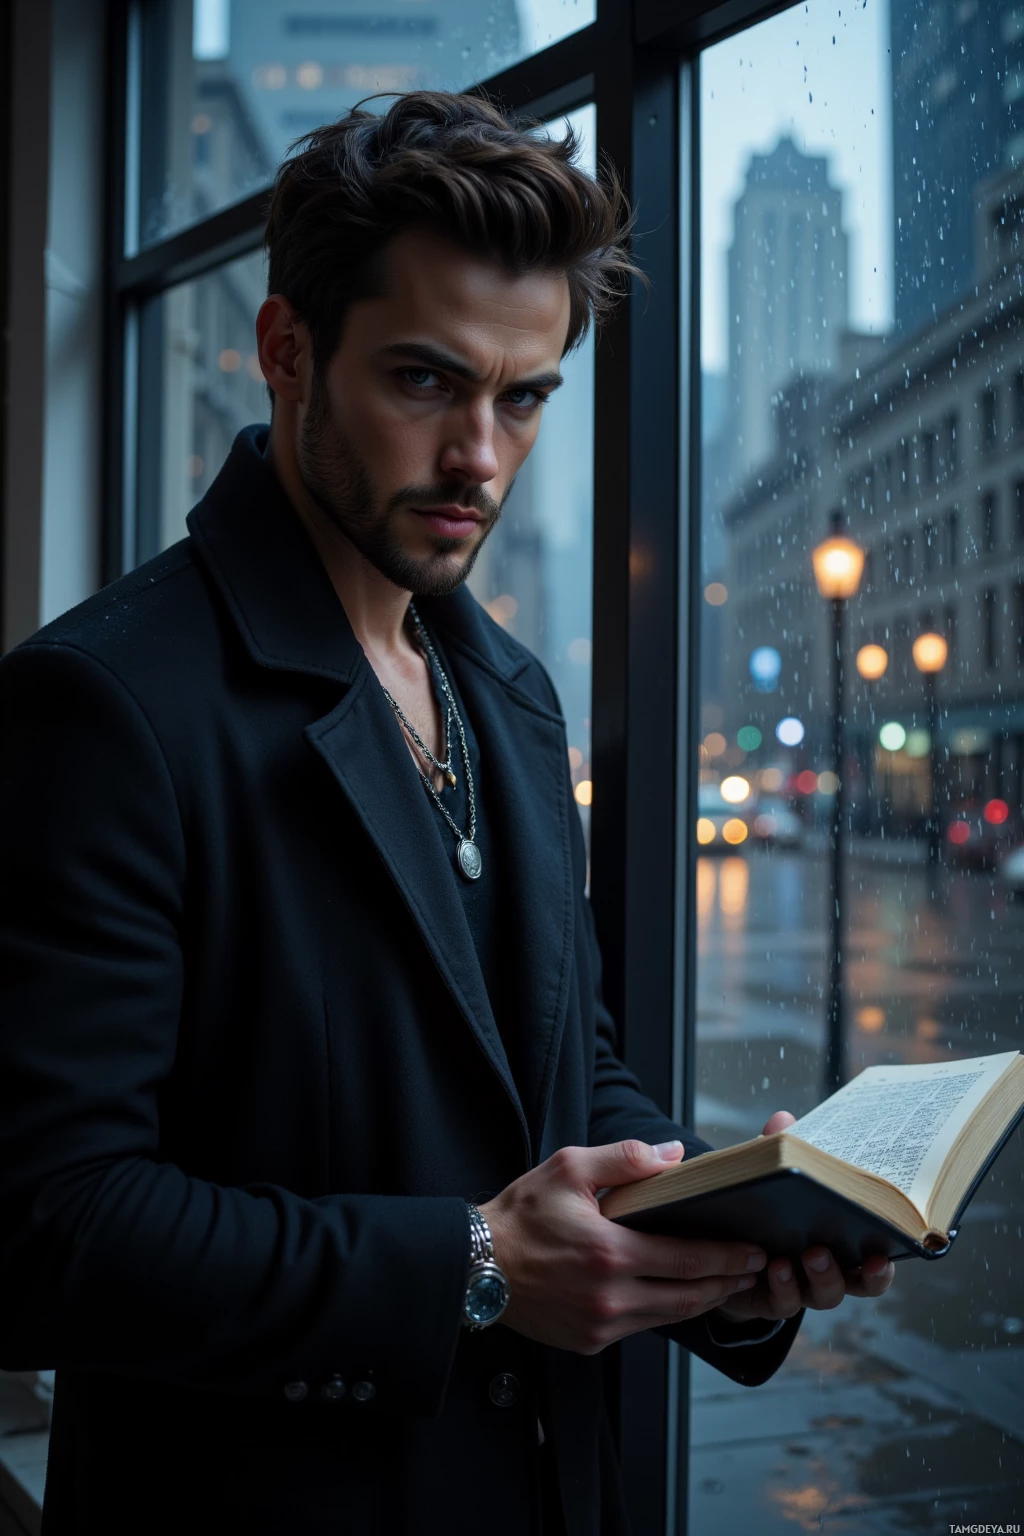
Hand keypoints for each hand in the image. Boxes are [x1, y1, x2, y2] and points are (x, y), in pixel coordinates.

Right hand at [479, 1139, 768, 1355]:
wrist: (475, 1266)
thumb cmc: (521, 1214)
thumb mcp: (570, 1169)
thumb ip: (626, 1160)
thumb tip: (674, 1156)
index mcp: (609, 1253)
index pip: (688, 1260)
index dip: (727, 1257)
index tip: (754, 1251)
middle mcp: (609, 1297)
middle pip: (688, 1298)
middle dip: (726, 1283)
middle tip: (753, 1270)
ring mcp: (600, 1325)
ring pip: (669, 1318)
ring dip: (701, 1302)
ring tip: (725, 1284)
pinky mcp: (588, 1342)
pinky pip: (640, 1328)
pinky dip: (664, 1312)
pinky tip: (675, 1295)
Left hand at [710, 1110, 896, 1326]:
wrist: (725, 1246)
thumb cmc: (766, 1207)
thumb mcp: (773, 1178)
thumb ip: (781, 1153)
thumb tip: (783, 1120)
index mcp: (842, 1243)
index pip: (875, 1260)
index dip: (884, 1264)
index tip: (883, 1254)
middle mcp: (829, 1271)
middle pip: (858, 1283)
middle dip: (858, 1273)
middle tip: (837, 1247)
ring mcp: (803, 1289)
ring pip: (824, 1295)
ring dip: (820, 1276)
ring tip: (807, 1255)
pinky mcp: (772, 1300)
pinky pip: (784, 1302)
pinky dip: (782, 1286)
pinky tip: (775, 1267)